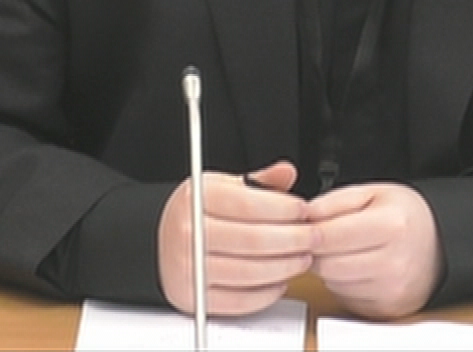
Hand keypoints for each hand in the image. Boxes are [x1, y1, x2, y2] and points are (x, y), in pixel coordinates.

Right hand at [158, 160, 311, 317]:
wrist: (159, 242)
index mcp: (198, 198)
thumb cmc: (197, 213)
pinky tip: (281, 280)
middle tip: (313, 237)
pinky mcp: (195, 298)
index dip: (284, 209)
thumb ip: (258, 182)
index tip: (303, 211)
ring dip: (286, 266)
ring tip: (302, 258)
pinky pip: (241, 300)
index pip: (249, 204)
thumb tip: (287, 172)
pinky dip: (267, 292)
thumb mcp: (222, 186)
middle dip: (294, 240)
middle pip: (254, 240)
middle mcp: (190, 232)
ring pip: (251, 272)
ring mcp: (190, 268)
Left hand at [305, 182, 441, 320]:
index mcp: (391, 226)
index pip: (327, 237)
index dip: (309, 231)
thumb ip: (334, 201)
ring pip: (332, 283)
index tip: (307, 226)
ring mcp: (391, 290)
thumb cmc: (406, 216)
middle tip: (327, 238)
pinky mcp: (386, 308)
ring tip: (348, 250)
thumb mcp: (373, 192)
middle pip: (326, 264)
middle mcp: (394, 263)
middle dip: (318, 250)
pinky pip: (345, 298)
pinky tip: (358, 268)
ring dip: (330, 268)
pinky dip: (343, 283)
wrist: (441, 244)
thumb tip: (303, 217)